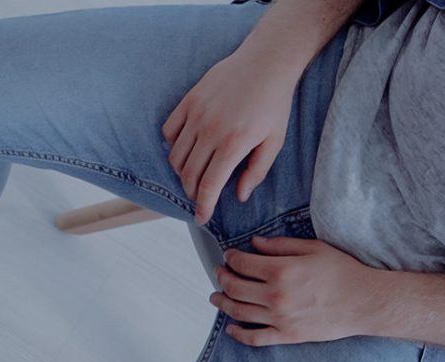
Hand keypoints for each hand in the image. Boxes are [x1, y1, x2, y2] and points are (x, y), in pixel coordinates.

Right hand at [162, 44, 298, 223]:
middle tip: (200, 195)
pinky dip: (173, 145)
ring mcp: (196, 114)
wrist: (267, 60)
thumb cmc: (274, 102)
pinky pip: (169, 132)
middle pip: (188, 175)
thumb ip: (256, 171)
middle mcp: (210, 131)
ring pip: (175, 157)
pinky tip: (187, 147)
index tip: (202, 217)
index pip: (208, 186)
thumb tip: (239, 195)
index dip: (203, 206)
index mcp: (233, 144)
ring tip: (194, 173)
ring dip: (181, 172)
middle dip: (192, 191)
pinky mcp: (189, 101)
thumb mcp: (275, 140)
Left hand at [211, 237, 383, 346]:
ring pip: (238, 312)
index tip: (228, 256)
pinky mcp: (286, 336)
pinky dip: (238, 334)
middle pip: (235, 288)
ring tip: (216, 297)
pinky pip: (254, 338)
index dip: (231, 259)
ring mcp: (279, 318)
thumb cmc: (343, 272)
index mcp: (282, 271)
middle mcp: (276, 296)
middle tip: (219, 273)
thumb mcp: (314, 248)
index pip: (242, 264)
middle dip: (222, 278)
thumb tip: (254, 242)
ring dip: (222, 303)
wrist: (364, 302)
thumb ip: (281, 245)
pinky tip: (230, 327)